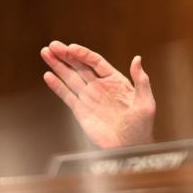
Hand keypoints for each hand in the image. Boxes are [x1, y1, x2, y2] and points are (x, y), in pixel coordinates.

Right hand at [41, 41, 155, 148]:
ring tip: (46, 53)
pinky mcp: (81, 111)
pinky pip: (67, 96)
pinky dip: (57, 86)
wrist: (131, 146)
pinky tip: (48, 76)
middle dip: (66, 55)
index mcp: (115, 80)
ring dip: (58, 66)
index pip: (96, 62)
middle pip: (80, 66)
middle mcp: (100, 86)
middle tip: (52, 45)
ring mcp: (89, 98)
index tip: (71, 48)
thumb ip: (141, 80)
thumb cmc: (142, 125)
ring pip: (70, 78)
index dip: (83, 54)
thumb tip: (137, 59)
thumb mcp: (146, 101)